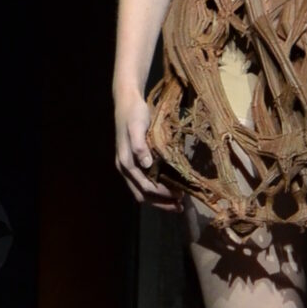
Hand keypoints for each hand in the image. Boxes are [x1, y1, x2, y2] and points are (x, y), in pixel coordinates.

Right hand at [115, 92, 177, 209]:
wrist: (127, 101)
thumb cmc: (133, 113)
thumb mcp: (137, 126)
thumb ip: (140, 145)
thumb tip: (146, 164)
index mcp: (125, 163)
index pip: (144, 187)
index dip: (161, 194)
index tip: (179, 195)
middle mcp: (125, 168)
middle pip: (142, 195)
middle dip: (161, 203)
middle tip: (180, 206)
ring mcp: (129, 166)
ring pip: (142, 192)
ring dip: (159, 199)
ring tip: (177, 202)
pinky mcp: (135, 162)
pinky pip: (144, 183)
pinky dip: (157, 189)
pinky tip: (169, 187)